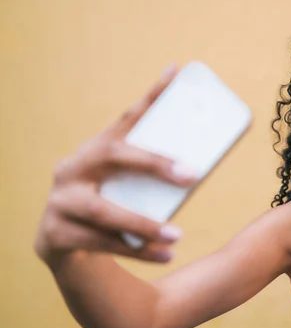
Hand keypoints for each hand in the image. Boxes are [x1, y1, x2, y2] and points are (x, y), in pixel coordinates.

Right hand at [35, 65, 198, 264]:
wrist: (64, 245)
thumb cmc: (110, 204)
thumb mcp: (127, 185)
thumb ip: (152, 175)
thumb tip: (200, 166)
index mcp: (94, 149)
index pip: (126, 118)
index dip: (151, 96)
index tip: (176, 73)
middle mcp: (71, 168)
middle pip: (113, 157)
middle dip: (153, 164)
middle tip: (191, 174)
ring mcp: (59, 201)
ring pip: (104, 212)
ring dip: (143, 224)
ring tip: (178, 235)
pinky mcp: (54, 235)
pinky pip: (101, 244)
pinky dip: (137, 251)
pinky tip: (165, 255)